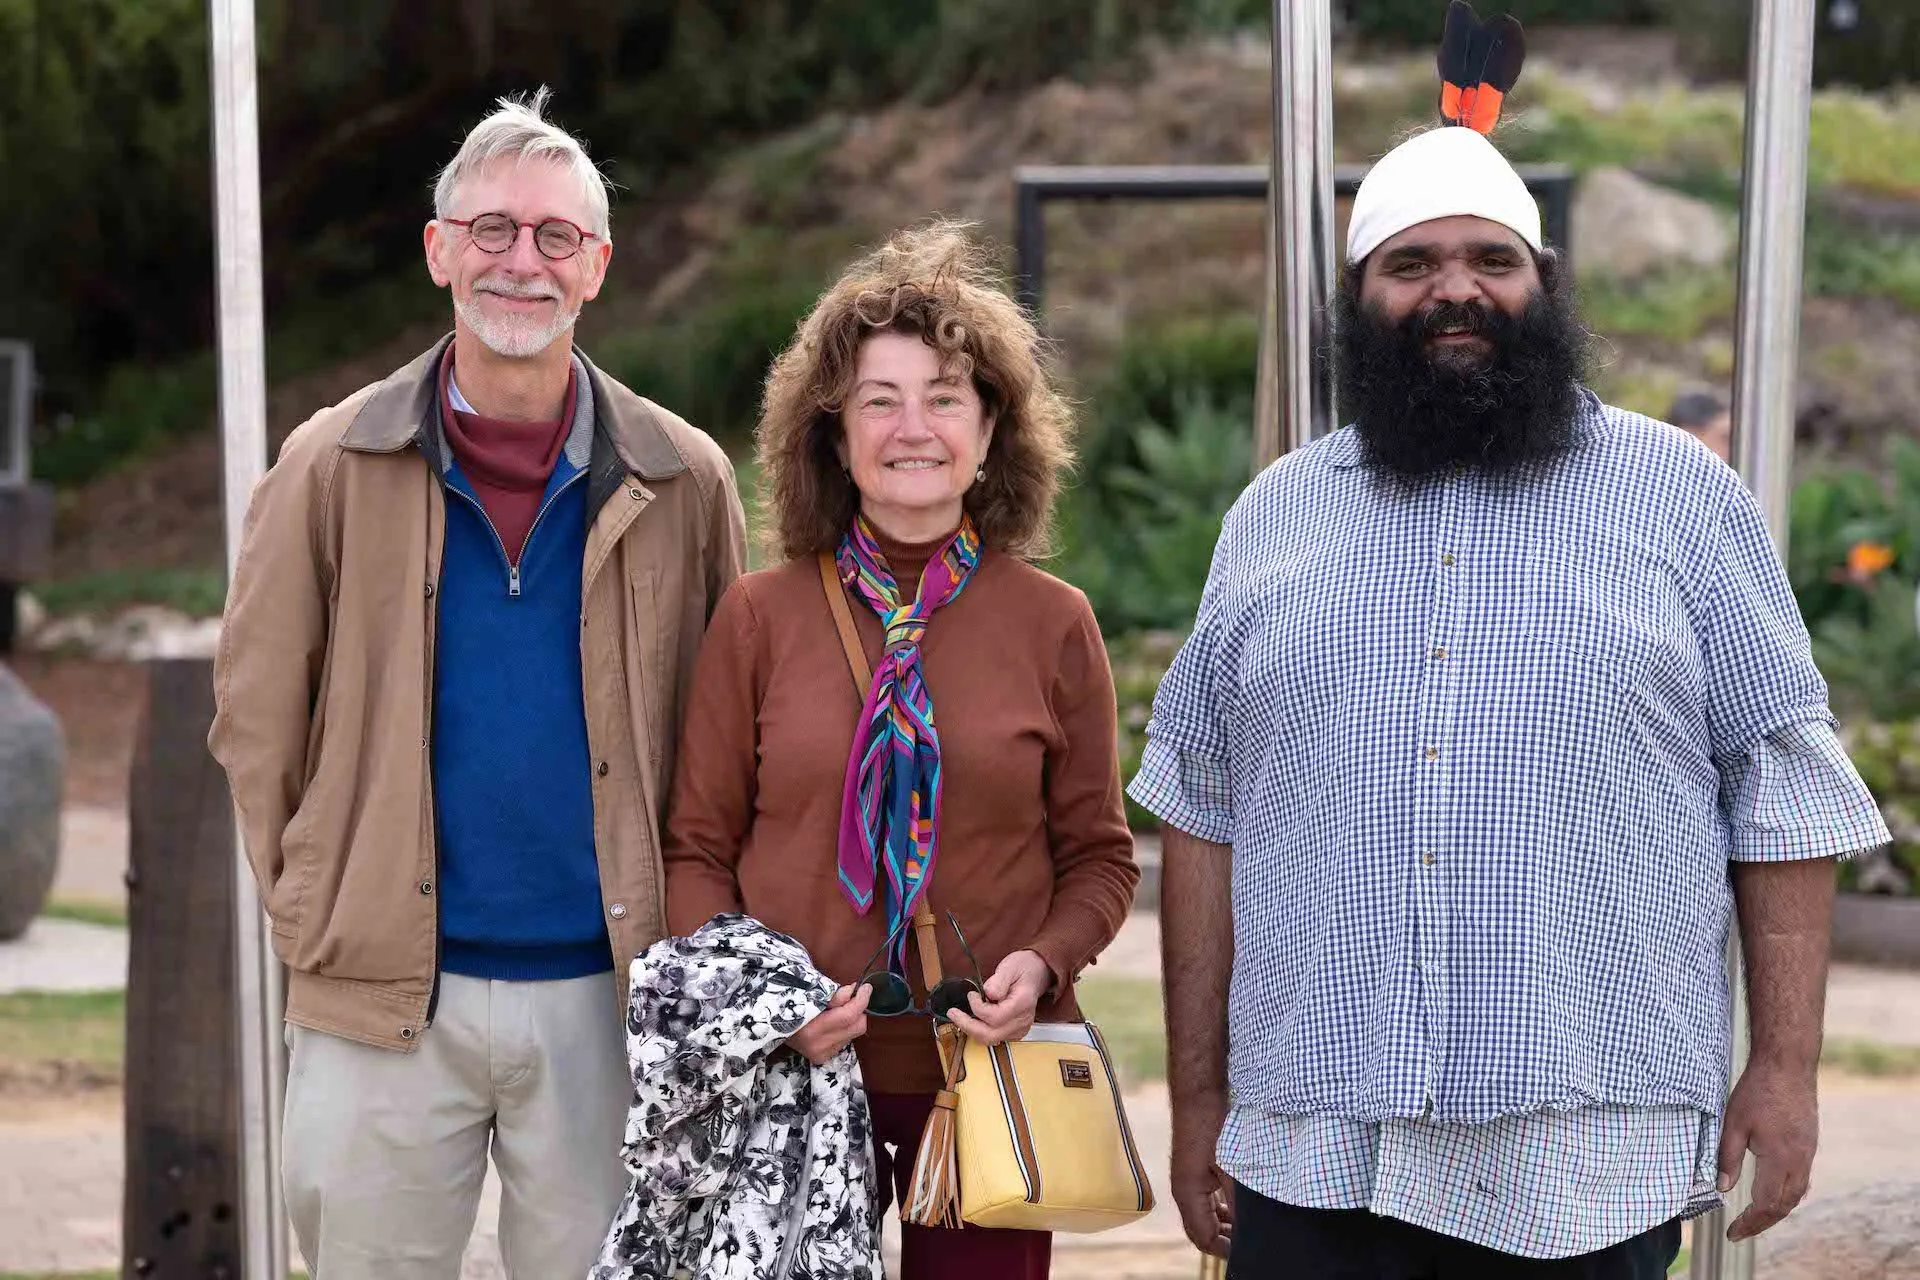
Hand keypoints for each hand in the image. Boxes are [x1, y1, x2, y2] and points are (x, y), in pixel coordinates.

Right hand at [788, 983, 870, 1065]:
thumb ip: (832, 994)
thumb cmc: (788, 1004)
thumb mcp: (807, 992)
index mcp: (812, 1028)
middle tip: (851, 998)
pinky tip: (831, 1023)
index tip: (866, 987)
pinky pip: (845, 1040)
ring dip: (852, 1020)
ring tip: (836, 1010)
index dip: (861, 1000)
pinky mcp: (822, 1058)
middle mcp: (818, 1046)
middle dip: (858, 1010)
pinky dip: (844, 1029)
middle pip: (857, 1026)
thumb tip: (853, 991)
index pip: (848, 1015)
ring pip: (854, 1033)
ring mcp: (821, 1054)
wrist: (768, 1026)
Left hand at [946, 949, 1050, 1045]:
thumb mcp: (1010, 966)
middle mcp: (1022, 1020)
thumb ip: (998, 980)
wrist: (1037, 973)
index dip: (978, 1008)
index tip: (971, 995)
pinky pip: (994, 1038)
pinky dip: (980, 1031)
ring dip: (972, 1030)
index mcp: (1022, 1003)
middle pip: (991, 1035)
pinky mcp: (1015, 1032)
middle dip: (968, 1025)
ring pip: (991, 1039)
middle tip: (952, 1013)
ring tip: (959, 1017)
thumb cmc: (1023, 968)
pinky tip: (973, 1019)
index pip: (995, 1017)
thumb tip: (987, 993)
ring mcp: (1020, 1028)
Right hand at [1171, 1091, 1234, 1257]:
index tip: (1249, 1251)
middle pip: (1199, 1232)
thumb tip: (1249, 1230)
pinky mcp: (1192, 1172)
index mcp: (1187, 1195)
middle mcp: (1182, 1192)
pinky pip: (1203, 1202)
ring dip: (1223, 1226)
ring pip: (1202, 1218)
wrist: (1198, 1095)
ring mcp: (1185, 1181)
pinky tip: (1238, 1207)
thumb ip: (1239, 1203)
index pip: (1203, 1238)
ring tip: (1248, 1227)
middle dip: (1223, 1241)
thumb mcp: (1232, 1168)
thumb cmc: (1213, 1127)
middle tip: (1251, 1242)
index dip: (1226, 1250)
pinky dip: (1219, 1211)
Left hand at [1718, 1059, 1818, 1240]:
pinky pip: (1801, 1179)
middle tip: (1741, 1231)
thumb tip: (1721, 1189)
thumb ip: (1727, 1158)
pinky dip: (1787, 1193)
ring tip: (1755, 1217)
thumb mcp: (1733, 1123)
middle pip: (1784, 1206)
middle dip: (1762, 1222)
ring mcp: (1808, 1153)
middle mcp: (1799, 1161)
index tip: (1732, 1234)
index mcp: (1780, 1160)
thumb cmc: (1757, 1091)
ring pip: (1796, 1194)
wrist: (1788, 1065)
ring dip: (1776, 1210)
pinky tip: (1774, 1192)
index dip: (1750, 1223)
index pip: (1766, 1205)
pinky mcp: (1809, 1143)